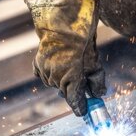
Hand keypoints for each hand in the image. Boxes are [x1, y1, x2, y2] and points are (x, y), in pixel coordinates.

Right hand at [25, 0, 105, 115]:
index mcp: (71, 82)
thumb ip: (96, 81)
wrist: (63, 23)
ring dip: (62, 80)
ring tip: (69, 65)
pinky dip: (50, 73)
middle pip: (65, 92)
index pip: (75, 103)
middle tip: (80, 82)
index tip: (83, 112)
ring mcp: (45, 72)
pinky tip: (57, 64)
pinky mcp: (38, 64)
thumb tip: (98, 94)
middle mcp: (56, 80)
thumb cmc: (82, 42)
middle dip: (73, 90)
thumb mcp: (94, 63)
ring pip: (55, 84)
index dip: (81, 109)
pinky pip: (44, 75)